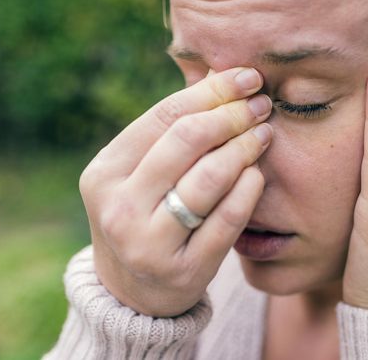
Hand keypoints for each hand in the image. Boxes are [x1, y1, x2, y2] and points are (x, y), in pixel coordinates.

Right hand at [80, 67, 272, 316]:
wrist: (132, 293)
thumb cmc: (141, 216)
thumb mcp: (137, 174)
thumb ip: (170, 131)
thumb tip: (221, 75)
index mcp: (104, 173)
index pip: (163, 116)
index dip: (211, 91)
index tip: (246, 76)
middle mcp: (120, 208)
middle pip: (187, 140)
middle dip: (231, 114)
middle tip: (260, 104)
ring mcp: (150, 243)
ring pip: (210, 178)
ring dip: (245, 147)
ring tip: (264, 132)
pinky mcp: (185, 271)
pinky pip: (228, 218)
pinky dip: (250, 188)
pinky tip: (258, 172)